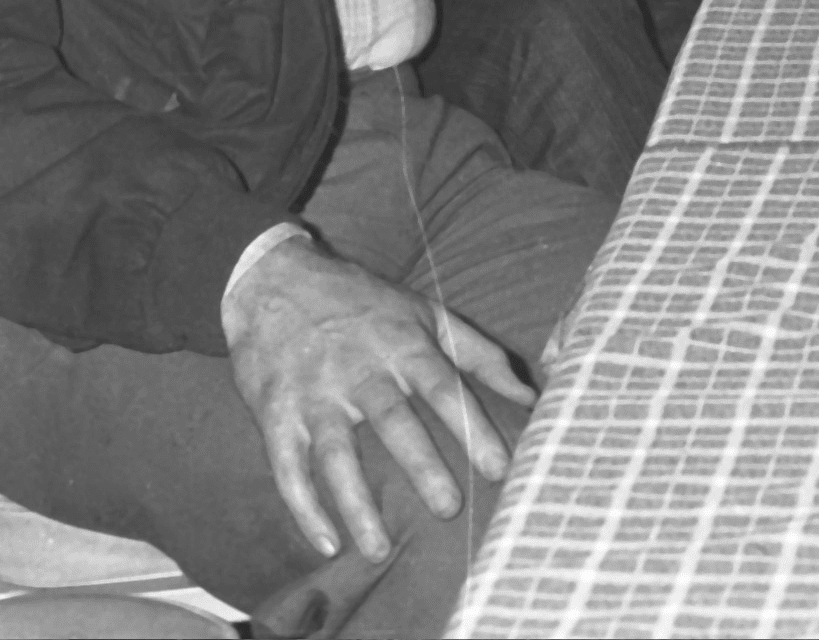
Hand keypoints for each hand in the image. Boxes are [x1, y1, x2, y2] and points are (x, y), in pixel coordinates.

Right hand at [222, 235, 530, 562]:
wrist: (275, 281)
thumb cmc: (365, 304)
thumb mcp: (427, 314)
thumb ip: (480, 354)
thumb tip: (532, 392)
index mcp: (403, 345)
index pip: (445, 389)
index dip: (473, 428)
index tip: (500, 467)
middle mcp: (359, 371)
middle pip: (394, 422)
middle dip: (421, 467)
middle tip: (449, 509)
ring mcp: (314, 395)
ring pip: (335, 455)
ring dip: (356, 505)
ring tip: (379, 550)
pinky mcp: (274, 414)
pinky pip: (286, 468)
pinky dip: (303, 508)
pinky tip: (325, 544)